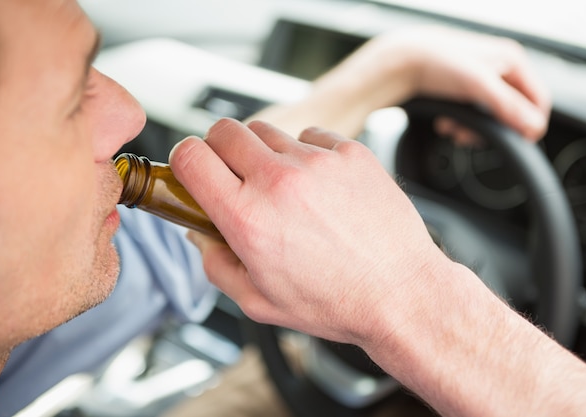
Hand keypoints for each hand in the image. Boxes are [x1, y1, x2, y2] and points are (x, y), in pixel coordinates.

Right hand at [169, 118, 452, 344]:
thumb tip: (199, 233)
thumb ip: (216, 264)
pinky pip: (311, 135)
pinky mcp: (350, 152)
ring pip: (267, 131)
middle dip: (219, 150)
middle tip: (234, 177)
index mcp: (248, 218)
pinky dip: (307, 154)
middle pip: (224, 131)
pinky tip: (319, 185)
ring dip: (264, 153)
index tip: (192, 171)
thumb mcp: (258, 302)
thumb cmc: (335, 302)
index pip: (190, 156)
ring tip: (285, 188)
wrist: (401, 293)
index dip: (184, 161)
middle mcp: (279, 181)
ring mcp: (318, 161)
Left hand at [388, 25, 550, 141]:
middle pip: (512, 112)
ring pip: (490, 117)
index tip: (519, 142)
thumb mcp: (478, 85)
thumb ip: (507, 106)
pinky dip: (460, 124)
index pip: (538, 100)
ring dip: (471, 129)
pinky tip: (445, 123)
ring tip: (452, 128)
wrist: (401, 62)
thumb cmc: (439, 62)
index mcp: (513, 61)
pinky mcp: (464, 91)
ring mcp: (482, 80)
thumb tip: (533, 127)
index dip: (531, 123)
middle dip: (491, 128)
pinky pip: (473, 116)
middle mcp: (501, 69)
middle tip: (469, 136)